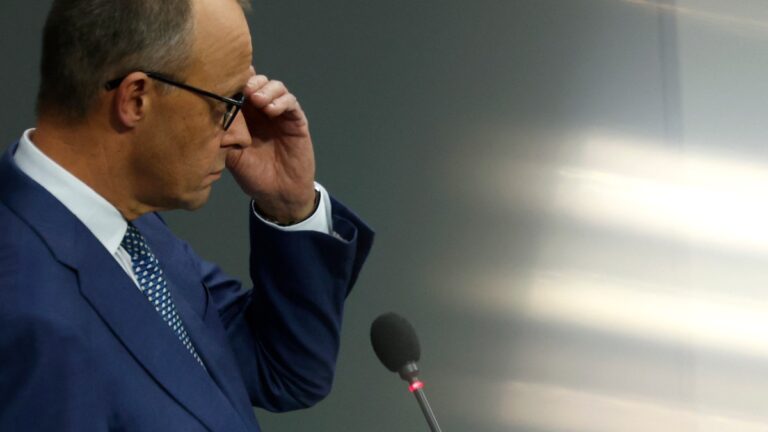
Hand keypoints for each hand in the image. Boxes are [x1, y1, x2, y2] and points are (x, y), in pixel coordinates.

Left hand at [225, 69, 316, 223]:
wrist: (277, 194)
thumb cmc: (253, 175)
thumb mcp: (231, 155)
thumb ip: (224, 134)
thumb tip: (212, 112)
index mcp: (244, 116)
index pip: (239, 89)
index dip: (234, 80)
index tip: (226, 81)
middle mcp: (261, 111)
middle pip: (258, 81)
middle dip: (251, 81)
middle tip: (244, 90)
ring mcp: (280, 114)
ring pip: (276, 87)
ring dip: (266, 89)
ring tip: (257, 100)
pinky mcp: (296, 121)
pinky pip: (291, 103)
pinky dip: (281, 101)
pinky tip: (271, 110)